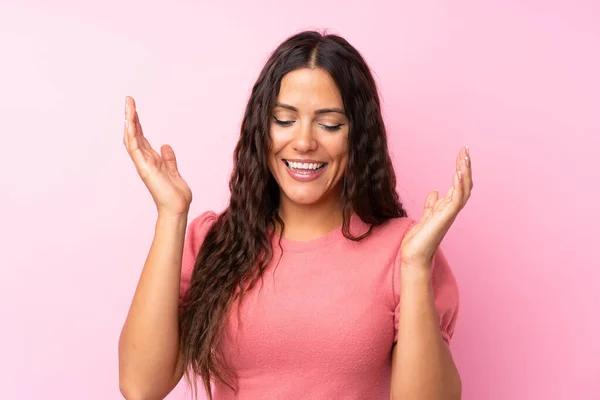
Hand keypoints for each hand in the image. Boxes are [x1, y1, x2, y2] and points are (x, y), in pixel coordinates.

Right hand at [123, 96, 191, 216]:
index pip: (142, 137)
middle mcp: (145, 160)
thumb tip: (165, 146)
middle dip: (131, 117)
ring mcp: (143, 164)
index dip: (138, 122)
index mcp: (152, 160)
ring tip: (128, 105)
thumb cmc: (175, 194)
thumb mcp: (174, 171)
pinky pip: (134, 149)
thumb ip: (169, 159)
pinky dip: (131, 135)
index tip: (134, 108)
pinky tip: (129, 123)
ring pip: (132, 138)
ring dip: (130, 121)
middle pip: (135, 134)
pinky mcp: (144, 168)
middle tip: (128, 99)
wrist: (177, 208)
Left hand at [400, 146, 472, 267]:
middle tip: (465, 150)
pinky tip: (457, 173)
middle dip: (465, 167)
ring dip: (465, 173)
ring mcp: (450, 214)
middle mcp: (451, 209)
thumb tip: (434, 191)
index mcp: (447, 207)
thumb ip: (431, 204)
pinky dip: (458, 186)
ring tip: (464, 157)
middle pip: (464, 184)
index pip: (458, 184)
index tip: (461, 153)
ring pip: (464, 190)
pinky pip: (456, 200)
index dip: (461, 169)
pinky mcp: (445, 218)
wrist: (414, 256)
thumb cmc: (419, 240)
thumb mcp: (425, 216)